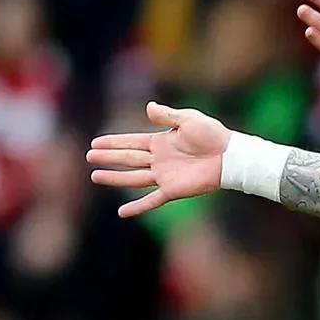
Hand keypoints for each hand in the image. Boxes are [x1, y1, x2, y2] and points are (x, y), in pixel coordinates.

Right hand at [86, 101, 230, 217]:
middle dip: (108, 157)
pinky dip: (138, 207)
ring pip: (133, 178)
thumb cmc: (213, 135)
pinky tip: (122, 212)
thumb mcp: (189, 119)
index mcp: (161, 142)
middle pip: (128, 159)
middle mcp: (159, 159)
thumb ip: (168, 115)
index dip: (114, 142)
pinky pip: (152, 200)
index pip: (131, 141)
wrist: (230, 156)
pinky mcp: (173, 190)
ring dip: (115, 178)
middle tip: (89, 156)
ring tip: (95, 176)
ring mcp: (164, 176)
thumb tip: (148, 106)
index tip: (95, 142)